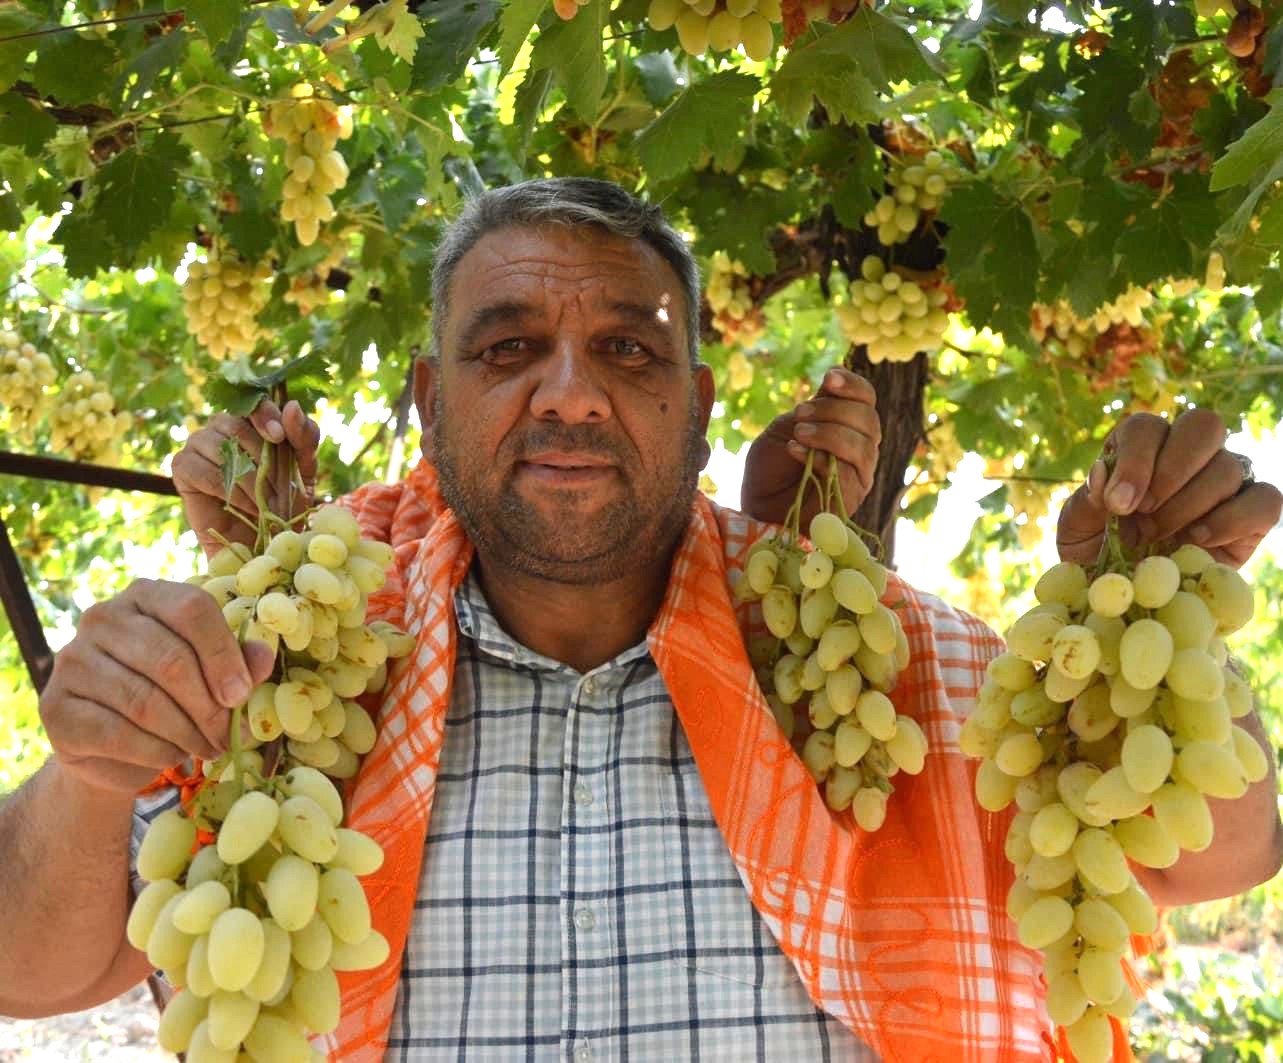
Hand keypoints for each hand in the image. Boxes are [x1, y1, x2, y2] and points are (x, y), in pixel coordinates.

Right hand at [38, 580, 275, 794]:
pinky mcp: (55, 706)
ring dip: (186, 734)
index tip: (242, 695)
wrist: (113, 745)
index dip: (223, 654)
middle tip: (228, 736)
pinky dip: (155, 752)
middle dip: (209, 707)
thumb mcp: (212, 675)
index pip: (191, 608)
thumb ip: (240, 662)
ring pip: (145, 701)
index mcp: (147, 595)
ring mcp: (72, 659)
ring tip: (207, 749)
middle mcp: (103, 618)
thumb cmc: (173, 697)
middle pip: (170, 659)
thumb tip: (264, 656)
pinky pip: (116, 733)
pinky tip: (172, 756)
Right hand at [172, 399, 320, 555]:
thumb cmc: (285, 502)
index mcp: (252, 420)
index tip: (278, 436)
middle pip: (236, 425)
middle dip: (263, 460)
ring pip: (219, 447)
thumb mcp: (304, 470)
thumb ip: (304, 438)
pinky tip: (247, 506)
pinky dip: (229, 490)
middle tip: (281, 491)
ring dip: (249, 479)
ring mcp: (199, 444)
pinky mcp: (183, 468)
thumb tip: (292, 406)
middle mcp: (222, 426)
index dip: (264, 414)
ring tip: (268, 504)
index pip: (254, 402)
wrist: (262, 540)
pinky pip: (202, 470)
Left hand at [741, 368, 880, 527]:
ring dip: (828, 433)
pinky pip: (848, 473)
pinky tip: (794, 450)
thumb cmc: (771, 466)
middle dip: (832, 409)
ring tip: (798, 434)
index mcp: (849, 425)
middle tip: (799, 413)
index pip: (866, 398)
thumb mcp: (788, 425)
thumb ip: (814, 406)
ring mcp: (860, 474)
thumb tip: (835, 376)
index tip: (828, 377)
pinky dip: (820, 457)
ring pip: (863, 446)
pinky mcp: (851, 498)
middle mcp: (861, 447)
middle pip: (868, 418)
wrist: (757, 503)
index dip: (852, 384)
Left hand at [1057, 409, 1281, 568]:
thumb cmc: (1097, 553)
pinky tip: (1196, 540)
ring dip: (1189, 505)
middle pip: (1203, 425)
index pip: (1147, 427)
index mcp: (1140, 448)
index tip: (1118, 504)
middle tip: (1144, 512)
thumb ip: (1088, 500)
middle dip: (1172, 469)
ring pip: (1228, 466)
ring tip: (1156, 536)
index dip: (1135, 460)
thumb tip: (1102, 473)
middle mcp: (1188, 455)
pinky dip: (1232, 519)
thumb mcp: (1076, 528)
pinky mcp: (1252, 516)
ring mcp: (1225, 482)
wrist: (1127, 594)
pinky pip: (1265, 500)